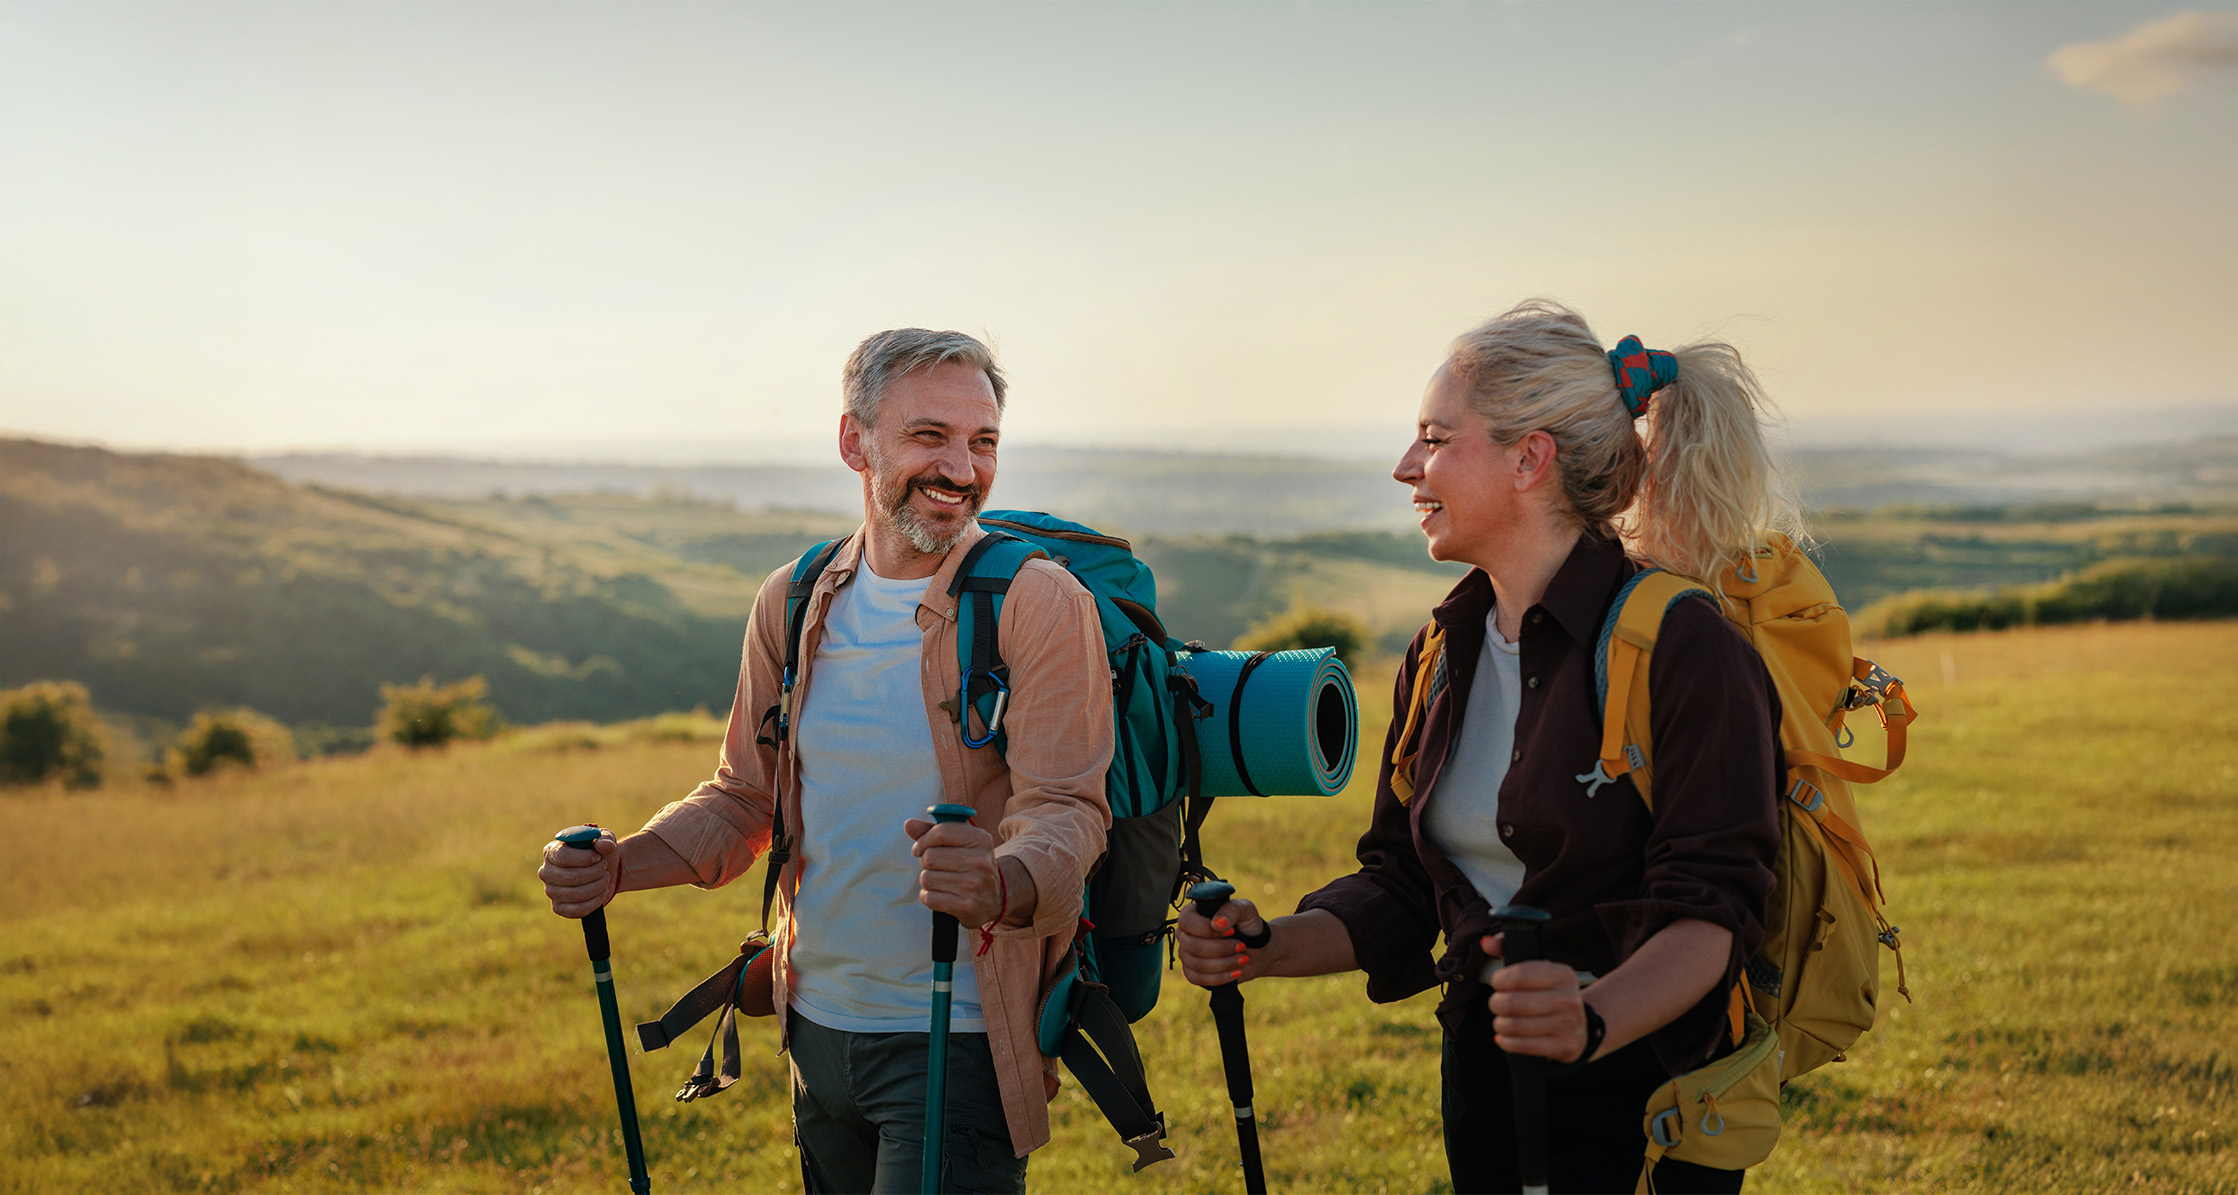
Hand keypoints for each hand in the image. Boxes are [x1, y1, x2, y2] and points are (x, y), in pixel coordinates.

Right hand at [540, 829, 618, 918]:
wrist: (605, 871)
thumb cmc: (600, 852)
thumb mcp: (605, 839)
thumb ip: (605, 839)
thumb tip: (602, 845)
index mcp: (551, 851)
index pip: (562, 857)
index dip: (584, 858)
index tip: (598, 857)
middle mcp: (546, 872)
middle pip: (571, 877)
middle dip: (595, 873)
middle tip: (604, 867)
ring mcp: (550, 891)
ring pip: (577, 894)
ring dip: (598, 886)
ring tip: (605, 878)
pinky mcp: (559, 907)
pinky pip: (577, 910)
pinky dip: (595, 901)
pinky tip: (602, 892)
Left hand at [905, 816, 1003, 927]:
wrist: (994, 898)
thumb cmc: (970, 865)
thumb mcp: (960, 843)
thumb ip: (934, 831)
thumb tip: (909, 824)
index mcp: (981, 839)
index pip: (941, 832)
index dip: (923, 840)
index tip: (920, 847)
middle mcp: (980, 861)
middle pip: (930, 856)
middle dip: (925, 861)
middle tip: (935, 866)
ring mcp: (974, 884)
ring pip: (927, 878)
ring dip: (928, 880)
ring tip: (941, 881)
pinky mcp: (966, 905)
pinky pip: (929, 897)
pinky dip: (928, 896)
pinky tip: (941, 895)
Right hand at [1176, 897, 1267, 987]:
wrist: (1255, 949)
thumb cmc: (1247, 926)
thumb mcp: (1245, 910)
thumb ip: (1231, 910)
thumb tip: (1216, 923)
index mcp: (1193, 913)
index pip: (1186, 921)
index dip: (1207, 930)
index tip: (1231, 932)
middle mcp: (1185, 933)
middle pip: (1191, 945)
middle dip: (1221, 949)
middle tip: (1241, 946)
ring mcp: (1186, 954)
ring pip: (1196, 964)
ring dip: (1224, 963)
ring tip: (1243, 959)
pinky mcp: (1192, 972)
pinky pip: (1198, 979)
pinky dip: (1220, 977)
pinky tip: (1235, 972)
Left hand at [1480, 931, 1588, 1062]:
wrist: (1580, 1029)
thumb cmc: (1549, 994)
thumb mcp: (1537, 970)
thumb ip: (1509, 951)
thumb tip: (1486, 943)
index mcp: (1563, 974)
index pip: (1519, 974)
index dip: (1499, 979)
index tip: (1497, 983)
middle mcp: (1569, 999)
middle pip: (1511, 1002)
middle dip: (1496, 1003)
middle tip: (1497, 1004)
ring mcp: (1567, 1025)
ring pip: (1513, 1025)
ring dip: (1500, 1024)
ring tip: (1501, 1021)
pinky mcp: (1563, 1047)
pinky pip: (1521, 1046)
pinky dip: (1506, 1041)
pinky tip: (1505, 1037)